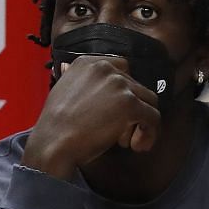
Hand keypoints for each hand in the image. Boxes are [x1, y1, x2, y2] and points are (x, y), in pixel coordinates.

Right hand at [22, 56, 161, 181]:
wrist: (55, 140)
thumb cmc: (57, 124)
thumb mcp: (64, 89)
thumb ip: (81, 81)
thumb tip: (77, 73)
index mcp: (88, 62)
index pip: (122, 69)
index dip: (125, 92)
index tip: (119, 111)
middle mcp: (106, 68)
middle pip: (137, 88)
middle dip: (133, 112)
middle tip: (122, 133)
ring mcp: (120, 85)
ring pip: (149, 102)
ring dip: (142, 123)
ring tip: (129, 141)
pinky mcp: (131, 104)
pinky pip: (154, 118)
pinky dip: (150, 134)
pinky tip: (136, 146)